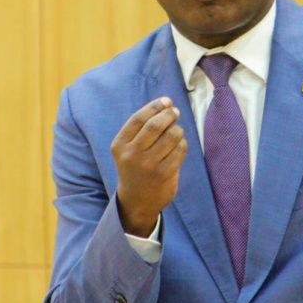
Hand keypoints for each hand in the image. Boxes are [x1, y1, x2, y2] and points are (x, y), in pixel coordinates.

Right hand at [111, 97, 186, 236]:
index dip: (155, 106)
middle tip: (175, 112)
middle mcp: (131, 155)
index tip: (166, 101)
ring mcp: (148, 165)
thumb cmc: (135, 167)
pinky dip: (183, 144)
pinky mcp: (164, 174)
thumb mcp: (127, 149)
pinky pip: (180, 150)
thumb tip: (166, 104)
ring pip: (171, 136)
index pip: (138, 118)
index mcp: (119, 145)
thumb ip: (142, 128)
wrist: (137, 201)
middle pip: (155, 125)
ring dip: (177, 129)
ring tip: (176, 131)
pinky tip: (179, 146)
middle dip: (169, 115)